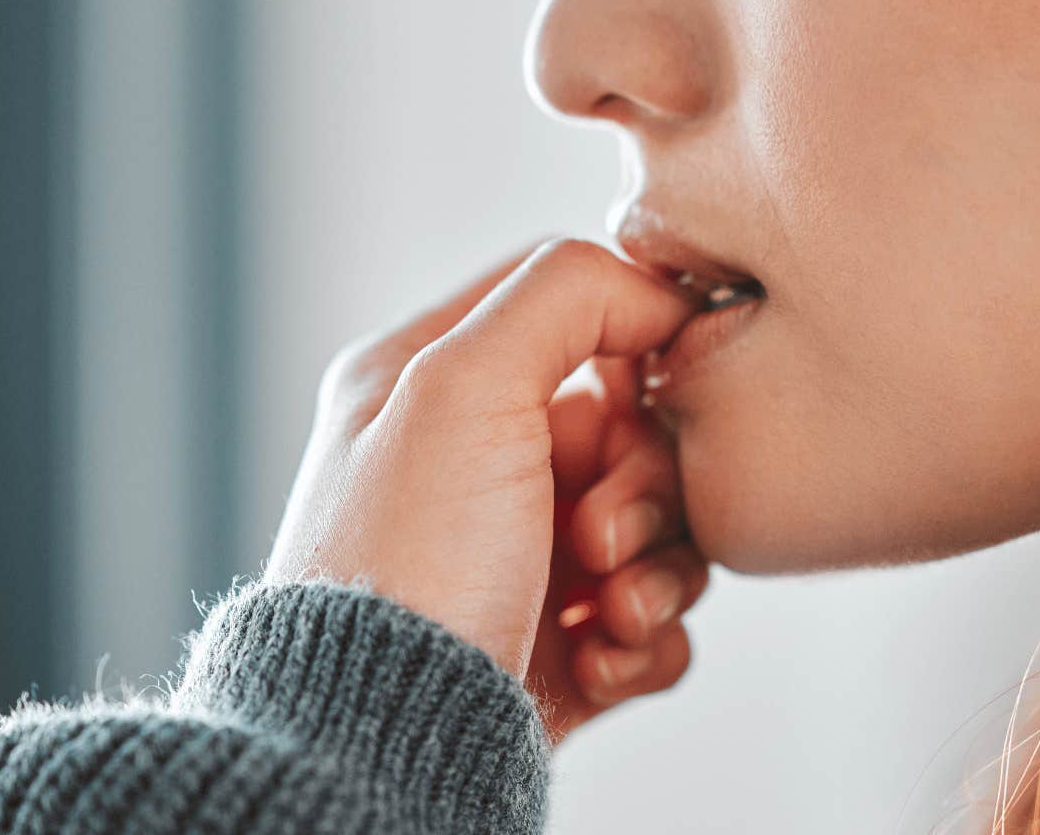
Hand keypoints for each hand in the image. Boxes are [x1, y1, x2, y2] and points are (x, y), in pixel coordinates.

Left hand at [262, 239, 704, 715]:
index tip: (655, 381)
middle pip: (630, 426)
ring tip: (607, 610)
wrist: (381, 748)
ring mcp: (516, 559)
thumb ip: (563, 295)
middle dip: (642, 485)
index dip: (632, 332)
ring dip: (657, 570)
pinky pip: (655, 619)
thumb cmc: (406, 567)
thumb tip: (654, 290)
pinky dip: (646, 642)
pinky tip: (599, 662)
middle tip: (597, 538)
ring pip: (658, 527)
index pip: (564, 303)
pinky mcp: (557, 646)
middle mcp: (470, 465)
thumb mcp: (462, 386)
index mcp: (428, 384)